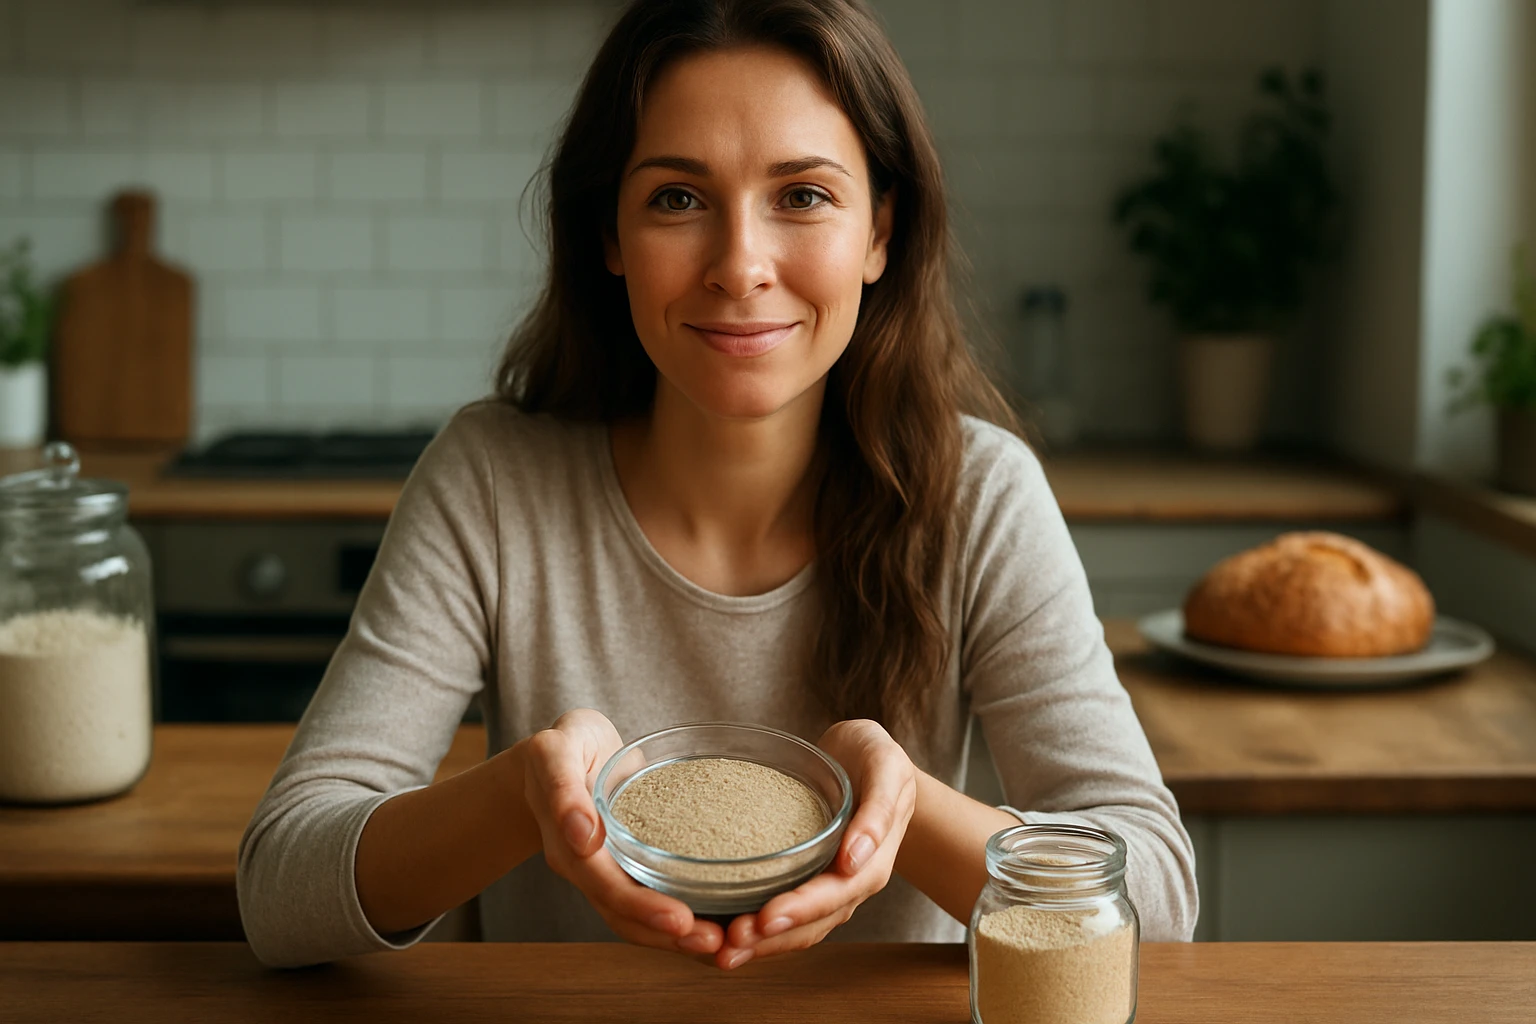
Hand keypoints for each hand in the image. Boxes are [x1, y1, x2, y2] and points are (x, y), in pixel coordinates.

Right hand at [519, 709, 724, 958]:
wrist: (563, 756)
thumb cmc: (564, 746)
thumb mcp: (554, 752)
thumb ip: (563, 787)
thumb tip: (583, 835)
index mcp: (567, 846)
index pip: (604, 886)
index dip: (642, 907)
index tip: (681, 920)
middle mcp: (586, 870)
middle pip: (624, 915)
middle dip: (669, 935)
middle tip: (717, 943)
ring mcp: (607, 873)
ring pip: (639, 919)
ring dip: (678, 937)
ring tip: (725, 943)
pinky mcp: (629, 867)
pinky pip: (653, 898)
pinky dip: (683, 918)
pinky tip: (721, 921)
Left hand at [714, 719, 917, 970]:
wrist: (863, 756)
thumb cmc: (876, 757)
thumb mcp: (886, 767)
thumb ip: (878, 811)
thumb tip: (856, 859)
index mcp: (873, 862)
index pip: (836, 895)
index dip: (801, 909)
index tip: (765, 919)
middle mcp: (850, 882)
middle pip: (812, 923)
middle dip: (771, 938)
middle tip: (729, 945)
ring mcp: (827, 884)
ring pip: (796, 927)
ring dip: (760, 943)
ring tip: (720, 951)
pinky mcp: (805, 877)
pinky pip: (783, 911)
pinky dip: (757, 927)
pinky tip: (723, 930)